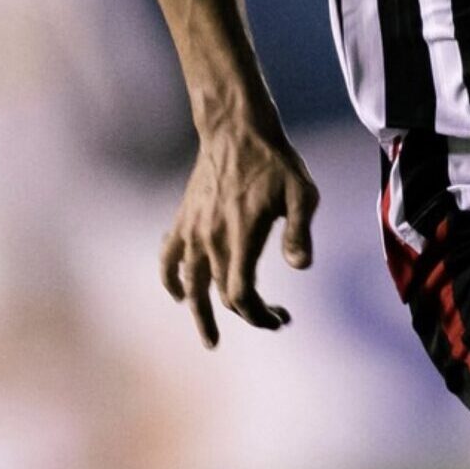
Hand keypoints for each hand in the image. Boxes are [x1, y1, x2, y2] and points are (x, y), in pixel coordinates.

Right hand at [160, 126, 317, 346]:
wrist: (237, 130)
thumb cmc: (276, 162)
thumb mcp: (302, 193)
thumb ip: (300, 231)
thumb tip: (301, 267)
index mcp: (240, 236)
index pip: (241, 295)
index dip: (259, 316)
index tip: (281, 318)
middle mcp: (211, 239)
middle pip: (220, 296)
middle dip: (247, 314)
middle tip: (273, 318)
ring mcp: (192, 231)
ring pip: (189, 286)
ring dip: (199, 314)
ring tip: (211, 338)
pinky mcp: (182, 220)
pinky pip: (168, 259)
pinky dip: (171, 280)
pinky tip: (180, 295)